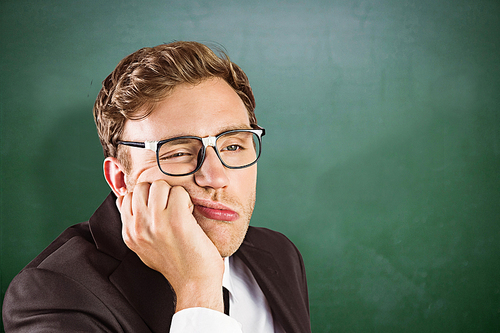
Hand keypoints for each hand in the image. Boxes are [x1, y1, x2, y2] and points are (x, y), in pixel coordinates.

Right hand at [116, 180, 224, 312]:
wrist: (195, 284)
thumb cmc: (176, 265)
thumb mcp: (144, 247)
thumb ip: (135, 226)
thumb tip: (124, 201)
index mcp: (129, 234)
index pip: (125, 197)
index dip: (145, 197)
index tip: (159, 208)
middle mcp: (138, 227)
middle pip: (141, 187)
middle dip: (158, 191)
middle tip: (171, 207)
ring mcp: (156, 222)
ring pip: (159, 185)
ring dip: (173, 193)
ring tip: (181, 210)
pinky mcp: (176, 220)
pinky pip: (179, 192)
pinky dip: (187, 199)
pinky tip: (190, 214)